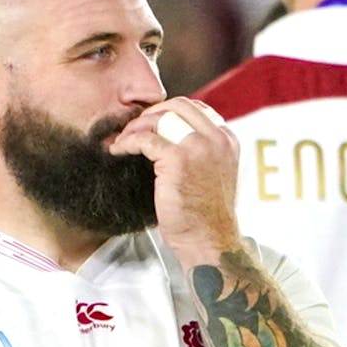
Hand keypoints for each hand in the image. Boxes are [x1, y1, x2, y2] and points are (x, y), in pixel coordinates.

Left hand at [109, 97, 241, 264]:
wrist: (210, 242)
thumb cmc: (206, 216)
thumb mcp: (212, 174)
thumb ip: (202, 151)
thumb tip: (170, 136)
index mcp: (228, 139)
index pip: (196, 108)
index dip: (169, 112)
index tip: (151, 124)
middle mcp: (217, 138)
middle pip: (178, 105)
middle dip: (152, 114)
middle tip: (134, 129)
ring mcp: (199, 147)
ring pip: (160, 117)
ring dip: (136, 126)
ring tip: (123, 140)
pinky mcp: (178, 159)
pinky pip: (144, 139)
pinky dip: (127, 142)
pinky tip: (118, 151)